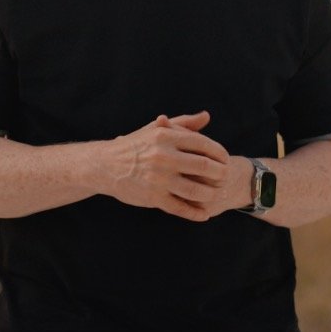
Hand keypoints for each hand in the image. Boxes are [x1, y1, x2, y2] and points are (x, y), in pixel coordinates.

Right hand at [105, 111, 236, 221]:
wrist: (104, 165)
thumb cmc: (134, 145)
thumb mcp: (156, 130)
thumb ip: (183, 123)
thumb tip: (206, 116)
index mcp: (167, 137)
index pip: (204, 144)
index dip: (220, 153)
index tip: (225, 160)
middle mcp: (164, 157)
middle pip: (205, 167)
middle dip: (220, 174)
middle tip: (225, 178)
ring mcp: (159, 179)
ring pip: (196, 190)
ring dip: (211, 195)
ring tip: (216, 195)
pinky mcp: (153, 197)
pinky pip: (180, 208)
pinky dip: (195, 213)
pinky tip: (204, 214)